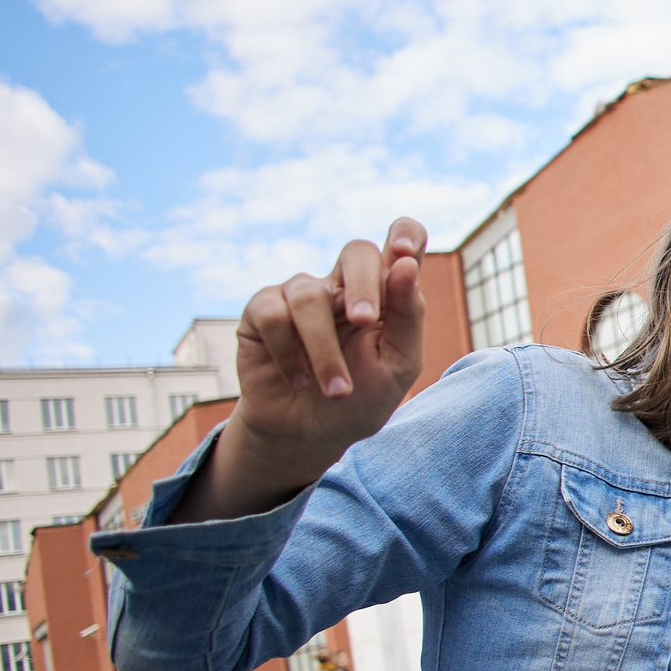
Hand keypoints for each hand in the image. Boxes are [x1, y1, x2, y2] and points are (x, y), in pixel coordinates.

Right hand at [175, 220, 427, 521]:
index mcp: (387, 295)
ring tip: (335, 390)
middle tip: (365, 322)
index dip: (404, 234)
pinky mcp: (263, 311)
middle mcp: (345, 286)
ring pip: (310, 296)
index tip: (402, 253)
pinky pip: (273, 314)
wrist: (309, 435)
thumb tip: (405, 264)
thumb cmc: (361, 399)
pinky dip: (288, 353)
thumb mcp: (397, 365)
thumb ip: (407, 316)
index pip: (402, 240)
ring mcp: (302, 294)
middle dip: (363, 285)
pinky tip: (298, 379)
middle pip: (356, 251)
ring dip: (324, 350)